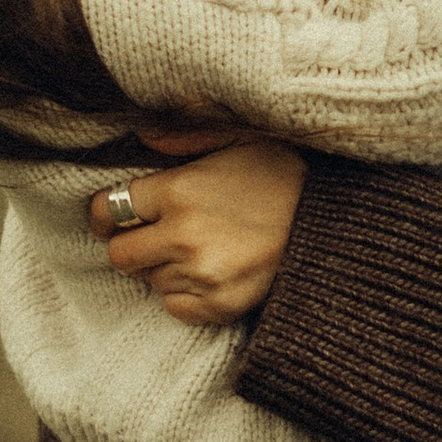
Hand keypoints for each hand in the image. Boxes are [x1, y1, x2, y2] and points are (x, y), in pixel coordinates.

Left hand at [89, 137, 306, 320]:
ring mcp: (200, 274)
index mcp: (178, 190)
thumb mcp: (237, 138)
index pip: (107, 210)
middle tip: (157, 235)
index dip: (108, 213)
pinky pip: (174, 307)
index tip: (119, 214)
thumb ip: (183, 135)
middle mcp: (182, 235)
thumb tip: (142, 135)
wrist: (335, 222)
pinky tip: (209, 273)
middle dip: (131, 244)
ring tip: (199, 249)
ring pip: (148, 281)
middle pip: (118, 254)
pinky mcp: (218, 305)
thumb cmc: (284, 174)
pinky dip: (184, 294)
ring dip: (163, 267)